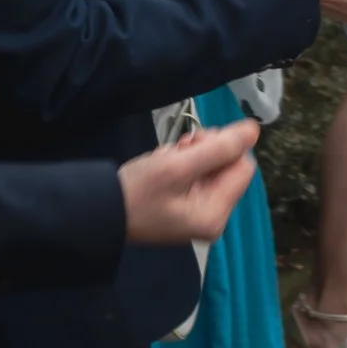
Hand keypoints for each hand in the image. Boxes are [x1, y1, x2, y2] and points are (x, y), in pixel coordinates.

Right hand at [119, 124, 261, 244]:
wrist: (92, 212)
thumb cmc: (134, 192)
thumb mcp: (178, 166)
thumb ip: (219, 148)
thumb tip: (254, 130)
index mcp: (215, 215)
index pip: (242, 167)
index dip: (225, 148)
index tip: (196, 142)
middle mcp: (210, 217)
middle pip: (226, 167)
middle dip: (204, 151)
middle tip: (178, 149)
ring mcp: (194, 213)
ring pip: (208, 167)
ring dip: (188, 155)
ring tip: (165, 159)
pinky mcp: (180, 206)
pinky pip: (192, 176)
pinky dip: (178, 164)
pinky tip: (160, 165)